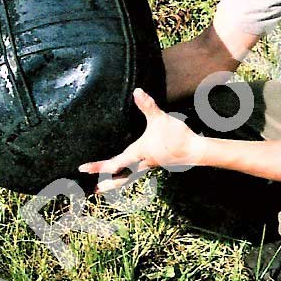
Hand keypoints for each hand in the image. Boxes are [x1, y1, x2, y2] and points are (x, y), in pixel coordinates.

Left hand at [78, 88, 205, 192]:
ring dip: (114, 184)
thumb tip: (137, 91)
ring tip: (100, 189)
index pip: (115, 163)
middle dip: (105, 182)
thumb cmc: (177, 136)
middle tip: (91, 189)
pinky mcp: (153, 164)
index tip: (84, 168)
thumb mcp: (160, 119)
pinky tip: (122, 174)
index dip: (100, 166)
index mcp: (139, 153)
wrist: (195, 151)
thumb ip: (148, 106)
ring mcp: (147, 166)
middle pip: (120, 177)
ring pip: (127, 178)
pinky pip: (134, 173)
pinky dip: (124, 177)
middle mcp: (141, 163)